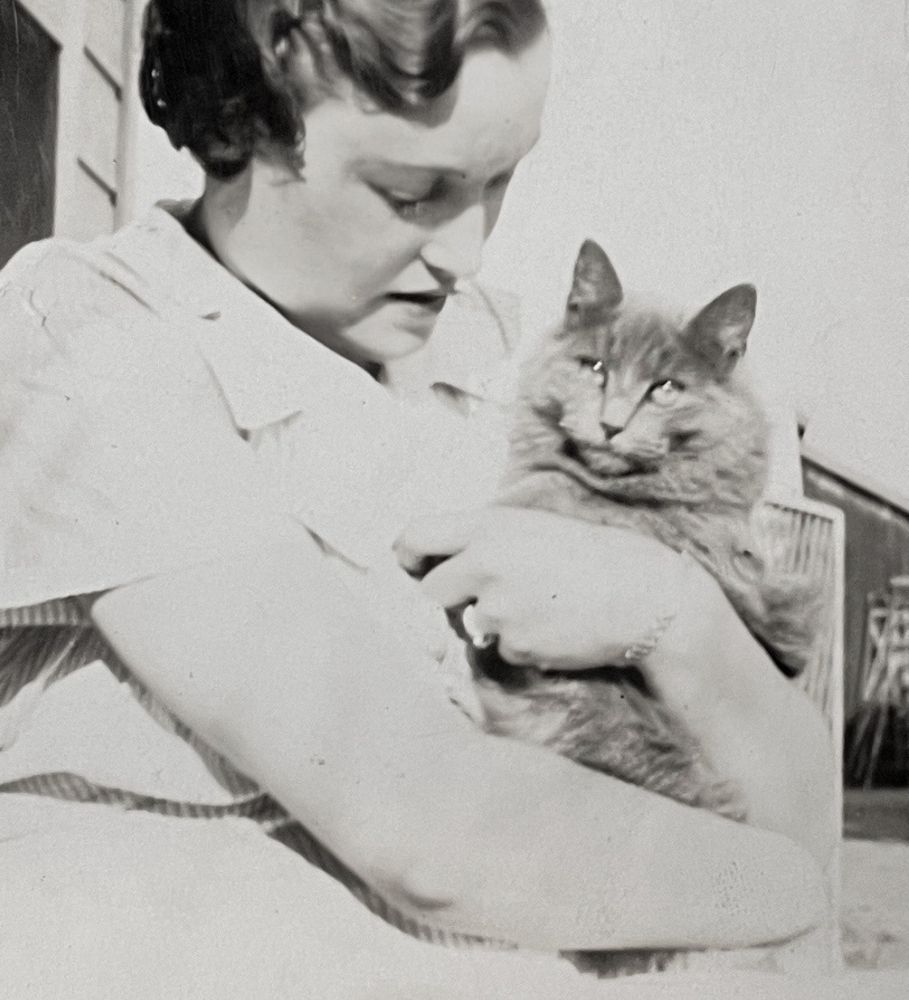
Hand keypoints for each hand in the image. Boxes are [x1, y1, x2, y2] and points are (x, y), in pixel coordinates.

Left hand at [394, 506, 687, 670]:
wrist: (646, 595)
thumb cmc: (593, 555)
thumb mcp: (533, 529)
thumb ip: (485, 542)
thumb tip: (442, 566)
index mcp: (488, 527)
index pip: (415, 536)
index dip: (409, 557)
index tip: (417, 568)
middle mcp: (484, 564)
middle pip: (431, 591)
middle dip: (450, 600)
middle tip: (489, 595)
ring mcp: (498, 607)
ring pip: (472, 623)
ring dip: (497, 622)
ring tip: (545, 605)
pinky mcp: (516, 644)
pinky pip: (503, 649)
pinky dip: (524, 644)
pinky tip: (558, 627)